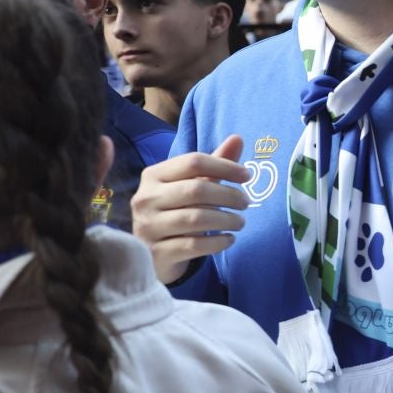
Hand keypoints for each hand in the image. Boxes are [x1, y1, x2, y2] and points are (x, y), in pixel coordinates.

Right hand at [129, 134, 250, 283]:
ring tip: (240, 222)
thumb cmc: (176, 212)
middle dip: (229, 195)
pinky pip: (194, 245)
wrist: (151, 254)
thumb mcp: (193, 185)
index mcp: (153, 175)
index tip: (247, 176)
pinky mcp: (156, 253)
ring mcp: (148, 227)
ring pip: (196, 219)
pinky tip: (229, 240)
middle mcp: (145, 199)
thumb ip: (214, 163)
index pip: (193, 161)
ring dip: (227, 220)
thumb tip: (238, 138)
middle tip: (246, 203)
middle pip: (196, 190)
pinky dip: (218, 242)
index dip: (224, 166)